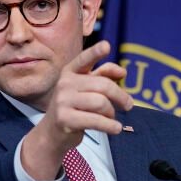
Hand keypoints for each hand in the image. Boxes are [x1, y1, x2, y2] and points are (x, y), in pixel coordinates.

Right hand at [20, 42, 132, 179]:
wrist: (52, 134)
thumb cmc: (74, 109)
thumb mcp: (85, 90)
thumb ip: (102, 77)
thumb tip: (122, 71)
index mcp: (70, 72)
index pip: (84, 59)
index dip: (95, 52)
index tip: (107, 46)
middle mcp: (64, 83)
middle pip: (103, 85)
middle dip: (121, 96)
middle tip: (128, 105)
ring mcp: (63, 101)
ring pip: (101, 103)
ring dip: (112, 113)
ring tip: (111, 118)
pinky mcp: (65, 119)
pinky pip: (96, 120)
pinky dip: (110, 126)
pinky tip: (116, 128)